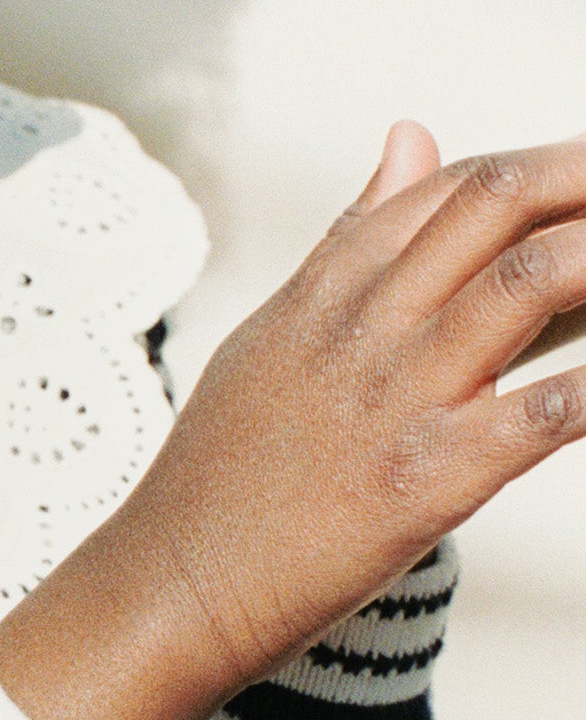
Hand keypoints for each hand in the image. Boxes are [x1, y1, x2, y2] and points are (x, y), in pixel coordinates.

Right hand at [0, 121, 585, 719]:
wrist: (172, 583)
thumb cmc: (224, 474)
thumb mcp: (276, 332)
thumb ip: (352, 238)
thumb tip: (411, 136)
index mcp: (325, 291)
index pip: (446, 186)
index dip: (539, 164)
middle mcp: (361, 325)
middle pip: (494, 206)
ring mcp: (396, 397)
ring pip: (528, 282)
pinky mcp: (428, 478)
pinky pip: (546, 413)